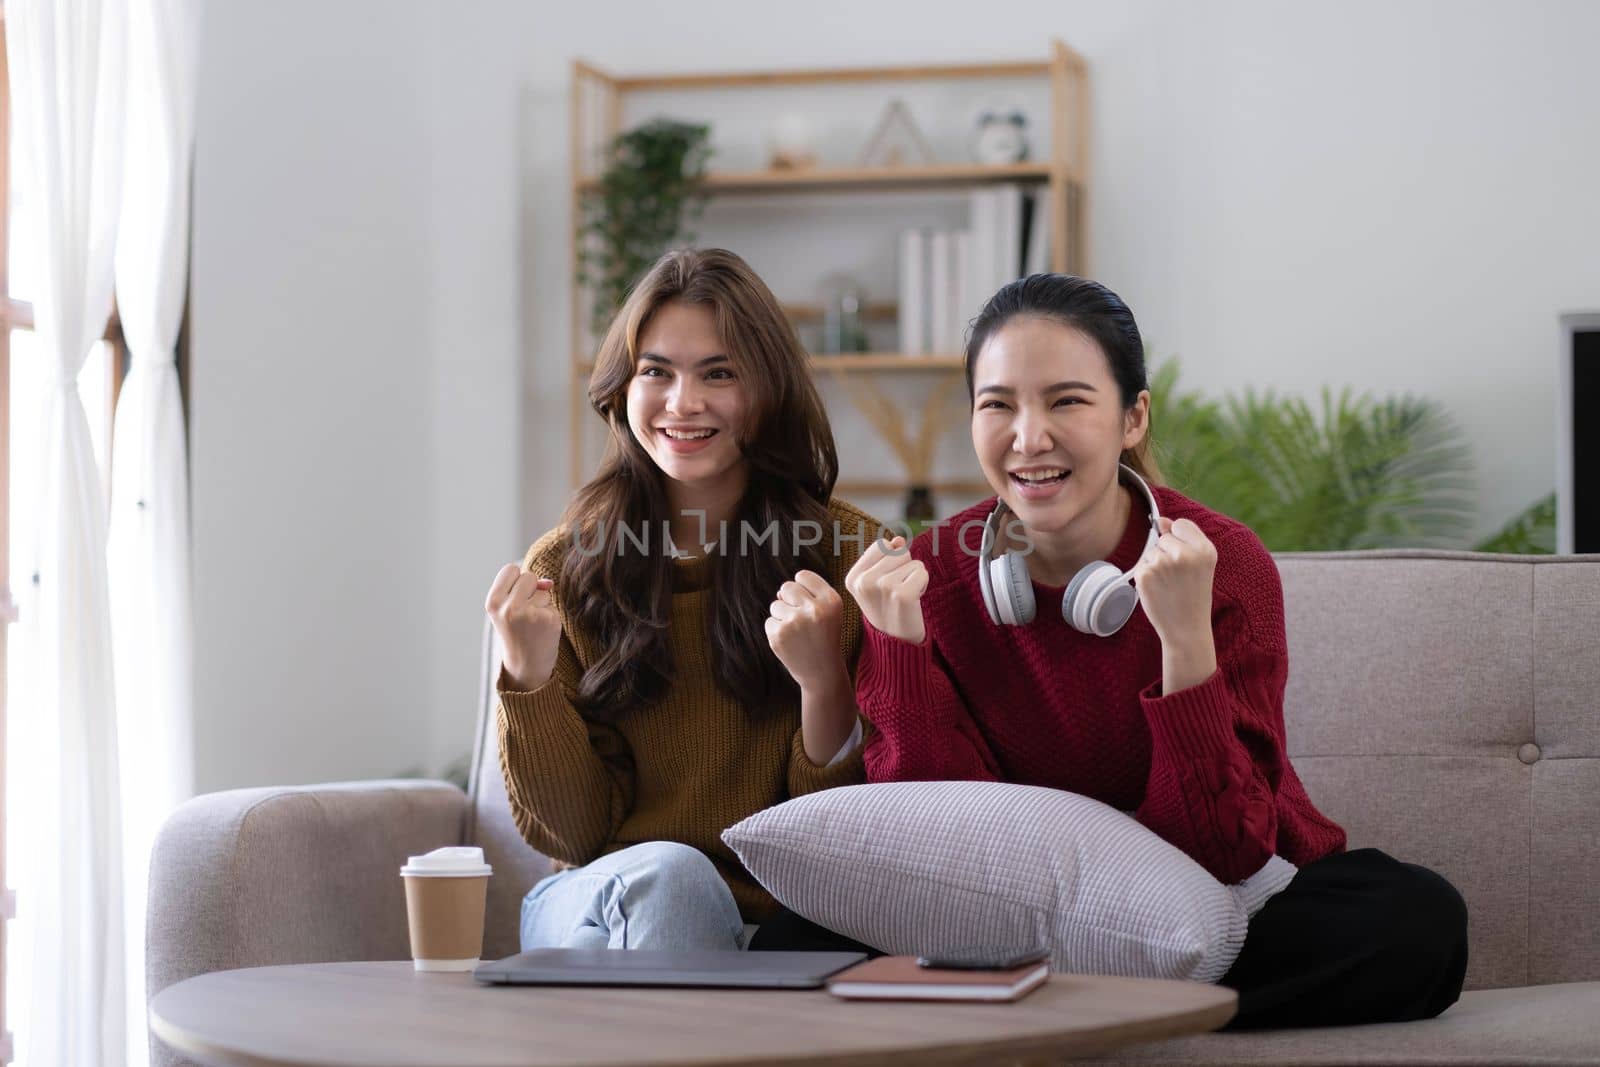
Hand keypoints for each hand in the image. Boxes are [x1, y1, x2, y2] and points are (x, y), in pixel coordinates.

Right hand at [485, 564, 561, 691]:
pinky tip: (542, 630)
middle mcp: (509, 607)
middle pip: (529, 576)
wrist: (525, 666)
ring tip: (532, 624)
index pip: (510, 569)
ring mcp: (529, 614)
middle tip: (524, 614)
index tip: (514, 597)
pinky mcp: (549, 620)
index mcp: (493, 602)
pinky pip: (553, 604)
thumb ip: (522, 589)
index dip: (516, 580)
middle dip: (531, 590)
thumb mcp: (507, 610)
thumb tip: (548, 582)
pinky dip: (550, 615)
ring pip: (544, 590)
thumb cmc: (516, 633)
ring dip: (542, 603)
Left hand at [765, 569, 844, 689]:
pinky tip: (790, 641)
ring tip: (798, 633)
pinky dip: (776, 631)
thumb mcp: (830, 612)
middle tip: (802, 620)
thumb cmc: (825, 638)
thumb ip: (809, 594)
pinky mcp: (778, 635)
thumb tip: (779, 591)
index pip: (803, 576)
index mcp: (831, 600)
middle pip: (786, 587)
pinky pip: (769, 621)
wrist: (822, 672)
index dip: (802, 588)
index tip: (808, 603)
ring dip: (783, 617)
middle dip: (789, 600)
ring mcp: (795, 622)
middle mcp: (814, 609)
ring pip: (776, 605)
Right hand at [844, 536, 928, 644]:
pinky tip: (913, 600)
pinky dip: (923, 584)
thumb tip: (898, 539)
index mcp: (853, 578)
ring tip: (904, 596)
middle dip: (903, 567)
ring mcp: (882, 587)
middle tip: (896, 592)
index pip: (881, 545)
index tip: (885, 584)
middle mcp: (864, 581)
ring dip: (913, 577)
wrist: (896, 643)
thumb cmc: (888, 609)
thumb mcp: (878, 582)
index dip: (891, 560)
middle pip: (897, 550)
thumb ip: (885, 557)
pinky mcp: (902, 594)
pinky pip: (922, 571)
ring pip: (911, 560)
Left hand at [1131, 517, 1216, 649]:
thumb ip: (1182, 538)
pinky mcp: (1145, 574)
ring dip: (1156, 564)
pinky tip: (1158, 589)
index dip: (1179, 539)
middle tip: (1178, 577)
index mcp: (1205, 549)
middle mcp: (1185, 554)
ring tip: (1169, 584)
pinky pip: (1141, 564)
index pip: (1181, 524)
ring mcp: (1163, 563)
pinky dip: (1146, 576)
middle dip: (1167, 552)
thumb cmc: (1193, 594)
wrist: (1186, 628)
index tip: (1185, 558)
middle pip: (1164, 537)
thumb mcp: (1199, 564)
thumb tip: (1160, 520)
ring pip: (1151, 551)